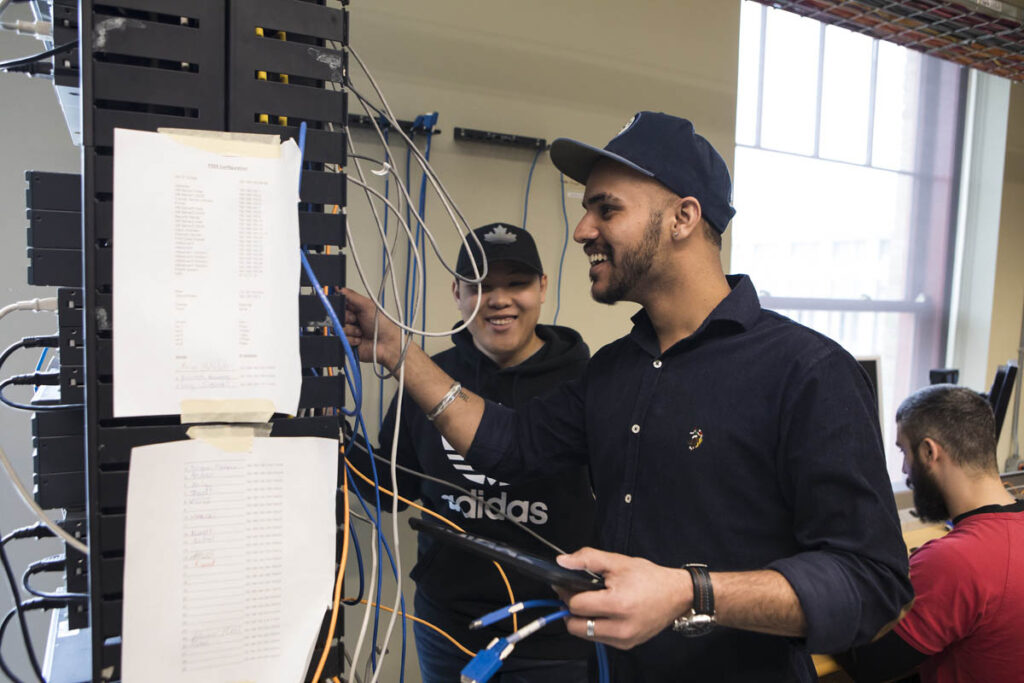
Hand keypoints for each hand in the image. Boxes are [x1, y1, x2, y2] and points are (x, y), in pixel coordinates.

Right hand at [341, 287, 401, 367]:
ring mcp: (348, 332)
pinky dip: (351, 340)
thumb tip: (339, 288)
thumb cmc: (383, 325)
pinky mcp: (346, 343)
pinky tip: (360, 340)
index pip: (339, 304)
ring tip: (361, 332)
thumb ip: (352, 296)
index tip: (346, 308)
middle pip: (335, 316)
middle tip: (357, 320)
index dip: (341, 306)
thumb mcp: (367, 305)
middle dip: (347, 318)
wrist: (387, 344)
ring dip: (350, 330)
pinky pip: (340, 339)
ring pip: (337, 328)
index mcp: (354, 309)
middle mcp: (350, 320)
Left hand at [554, 548, 691, 649]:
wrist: (677, 595)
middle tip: (574, 594)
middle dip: (570, 610)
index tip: (563, 584)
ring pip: (586, 635)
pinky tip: (602, 612)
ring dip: (581, 620)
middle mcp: (621, 627)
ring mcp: (624, 639)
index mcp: (618, 604)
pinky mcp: (627, 645)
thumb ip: (587, 559)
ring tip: (589, 602)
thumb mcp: (618, 561)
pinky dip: (595, 626)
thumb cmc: (649, 577)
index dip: (565, 593)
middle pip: (576, 626)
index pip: (576, 605)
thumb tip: (562, 562)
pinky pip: (600, 638)